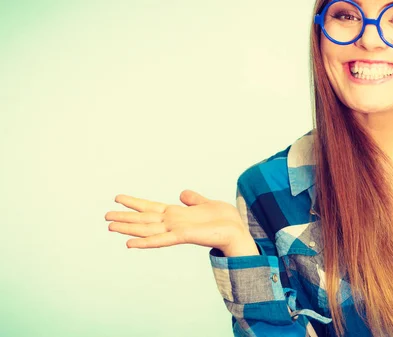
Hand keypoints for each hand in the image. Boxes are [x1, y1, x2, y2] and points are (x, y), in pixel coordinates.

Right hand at [105, 190, 258, 255]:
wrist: (237, 231)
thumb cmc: (224, 220)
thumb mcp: (206, 203)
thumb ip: (193, 200)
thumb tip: (182, 194)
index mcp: (177, 214)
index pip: (151, 207)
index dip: (135, 202)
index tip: (118, 197)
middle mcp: (173, 223)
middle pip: (144, 219)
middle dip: (125, 217)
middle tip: (105, 216)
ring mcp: (176, 230)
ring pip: (147, 229)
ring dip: (129, 228)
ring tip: (110, 226)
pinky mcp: (183, 236)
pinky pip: (160, 239)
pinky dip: (144, 242)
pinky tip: (129, 243)